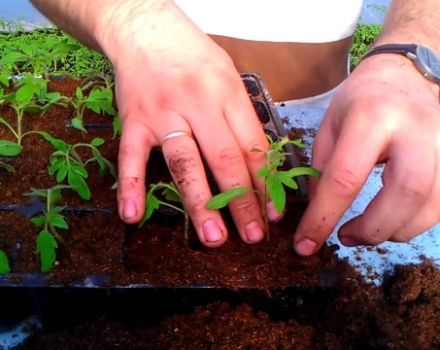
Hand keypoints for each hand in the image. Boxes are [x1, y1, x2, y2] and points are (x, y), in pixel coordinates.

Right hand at [98, 1, 268, 245]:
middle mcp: (198, 104)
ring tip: (214, 237)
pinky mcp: (133, 120)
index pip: (252, 146)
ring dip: (200, 203)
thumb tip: (259, 165)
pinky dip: (130, 186)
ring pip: (185, 162)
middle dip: (241, 202)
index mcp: (227, 93)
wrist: (146, 30)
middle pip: (224, 159)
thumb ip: (241, 119)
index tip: (273, 213)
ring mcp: (163, 113)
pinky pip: (131, 156)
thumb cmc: (194, 57)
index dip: (264, 183)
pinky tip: (133, 214)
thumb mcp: (229, 78)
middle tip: (253, 236)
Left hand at [294, 53, 439, 254]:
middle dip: (373, 228)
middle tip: (346, 237)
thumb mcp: (329, 126)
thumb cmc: (361, 100)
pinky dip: (415, 221)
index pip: (345, 178)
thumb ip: (321, 169)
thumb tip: (318, 214)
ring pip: (431, 204)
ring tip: (367, 231)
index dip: (323, 218)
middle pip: (405, 193)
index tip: (304, 245)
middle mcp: (415, 130)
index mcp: (371, 117)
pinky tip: (392, 218)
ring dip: (396, 230)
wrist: (406, 74)